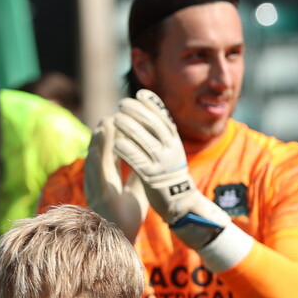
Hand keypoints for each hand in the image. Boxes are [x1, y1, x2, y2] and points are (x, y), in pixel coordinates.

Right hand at [83, 116, 147, 241]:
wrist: (122, 240)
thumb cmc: (127, 218)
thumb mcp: (137, 193)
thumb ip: (139, 176)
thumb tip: (148, 160)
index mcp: (108, 182)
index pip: (109, 156)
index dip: (111, 141)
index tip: (115, 123)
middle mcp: (99, 183)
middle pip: (99, 154)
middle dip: (103, 136)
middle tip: (108, 117)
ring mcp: (96, 189)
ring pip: (95, 160)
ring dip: (99, 142)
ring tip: (104, 123)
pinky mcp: (99, 196)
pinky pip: (96, 174)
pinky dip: (97, 159)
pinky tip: (97, 148)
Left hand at [112, 90, 231, 248]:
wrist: (181, 202)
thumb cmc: (168, 174)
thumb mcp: (168, 150)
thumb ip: (160, 134)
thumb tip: (150, 111)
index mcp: (174, 142)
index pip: (164, 118)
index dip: (153, 105)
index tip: (140, 94)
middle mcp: (171, 150)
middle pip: (154, 126)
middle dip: (138, 113)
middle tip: (122, 104)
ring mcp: (163, 164)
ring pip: (146, 142)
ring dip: (130, 128)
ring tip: (116, 118)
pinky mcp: (153, 179)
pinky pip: (140, 163)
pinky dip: (128, 152)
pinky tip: (116, 144)